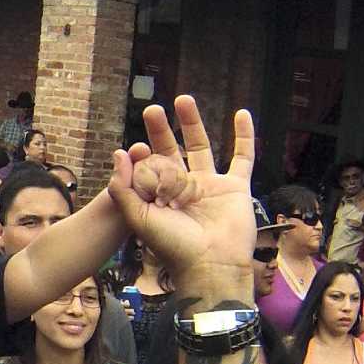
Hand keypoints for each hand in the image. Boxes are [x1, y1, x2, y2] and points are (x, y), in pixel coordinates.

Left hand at [111, 98, 255, 283]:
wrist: (211, 265)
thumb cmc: (173, 246)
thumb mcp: (138, 218)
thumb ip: (124, 189)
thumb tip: (118, 153)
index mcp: (161, 197)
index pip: (149, 167)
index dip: (141, 156)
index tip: (135, 148)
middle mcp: (185, 189)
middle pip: (172, 151)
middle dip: (161, 131)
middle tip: (151, 109)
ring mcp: (211, 186)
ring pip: (202, 147)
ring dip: (193, 123)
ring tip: (183, 99)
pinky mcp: (236, 187)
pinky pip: (243, 157)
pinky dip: (245, 136)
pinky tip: (241, 113)